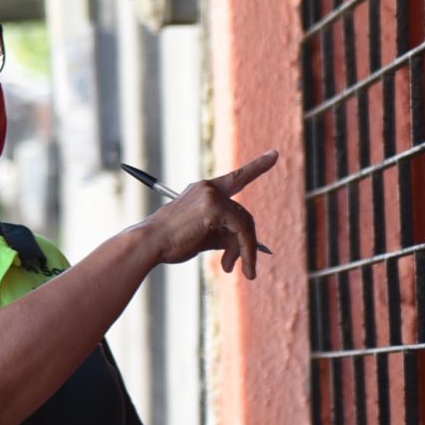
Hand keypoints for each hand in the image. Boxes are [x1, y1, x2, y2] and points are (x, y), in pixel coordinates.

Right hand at [137, 150, 277, 279]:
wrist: (149, 243)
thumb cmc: (170, 242)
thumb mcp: (202, 236)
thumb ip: (225, 235)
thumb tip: (248, 246)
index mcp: (203, 191)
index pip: (236, 178)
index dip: (257, 167)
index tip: (274, 154)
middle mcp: (208, 188)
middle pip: (243, 215)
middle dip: (245, 244)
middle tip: (242, 268)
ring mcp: (211, 195)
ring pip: (244, 224)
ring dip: (245, 251)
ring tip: (234, 270)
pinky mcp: (214, 207)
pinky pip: (241, 229)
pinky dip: (244, 249)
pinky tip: (231, 264)